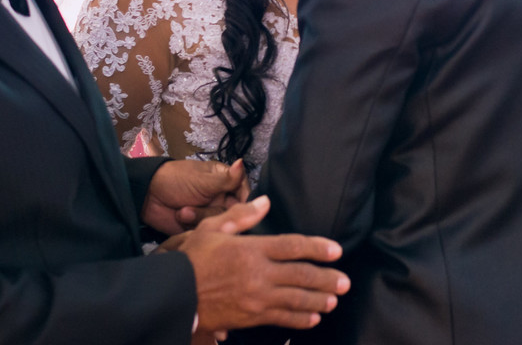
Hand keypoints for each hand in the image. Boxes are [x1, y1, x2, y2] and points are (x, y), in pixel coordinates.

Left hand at [143, 159, 249, 235]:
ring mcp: (209, 213)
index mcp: (223, 180)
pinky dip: (194, 225)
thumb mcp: (202, 180)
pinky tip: (181, 217)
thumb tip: (242, 162)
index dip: (243, 200)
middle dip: (215, 211)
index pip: (244, 191)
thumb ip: (226, 179)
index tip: (238, 205)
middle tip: (203, 204)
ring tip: (183, 210)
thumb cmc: (175, 180)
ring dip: (200, 216)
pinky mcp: (199, 226)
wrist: (147, 196)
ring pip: (220, 223)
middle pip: (234, 211)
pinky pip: (208, 232)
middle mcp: (220, 197)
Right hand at [161, 196, 348, 335]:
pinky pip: (282, 319)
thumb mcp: (212, 229)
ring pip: (296, 299)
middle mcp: (258, 274)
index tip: (336, 250)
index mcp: (251, 249)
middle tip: (345, 281)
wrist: (176, 294)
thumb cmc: (192, 260)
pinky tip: (313, 318)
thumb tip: (265, 202)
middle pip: (301, 275)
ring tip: (334, 299)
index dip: (317, 248)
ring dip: (318, 299)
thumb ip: (241, 216)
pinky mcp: (252, 316)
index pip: (292, 246)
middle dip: (327, 278)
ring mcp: (257, 298)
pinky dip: (300, 319)